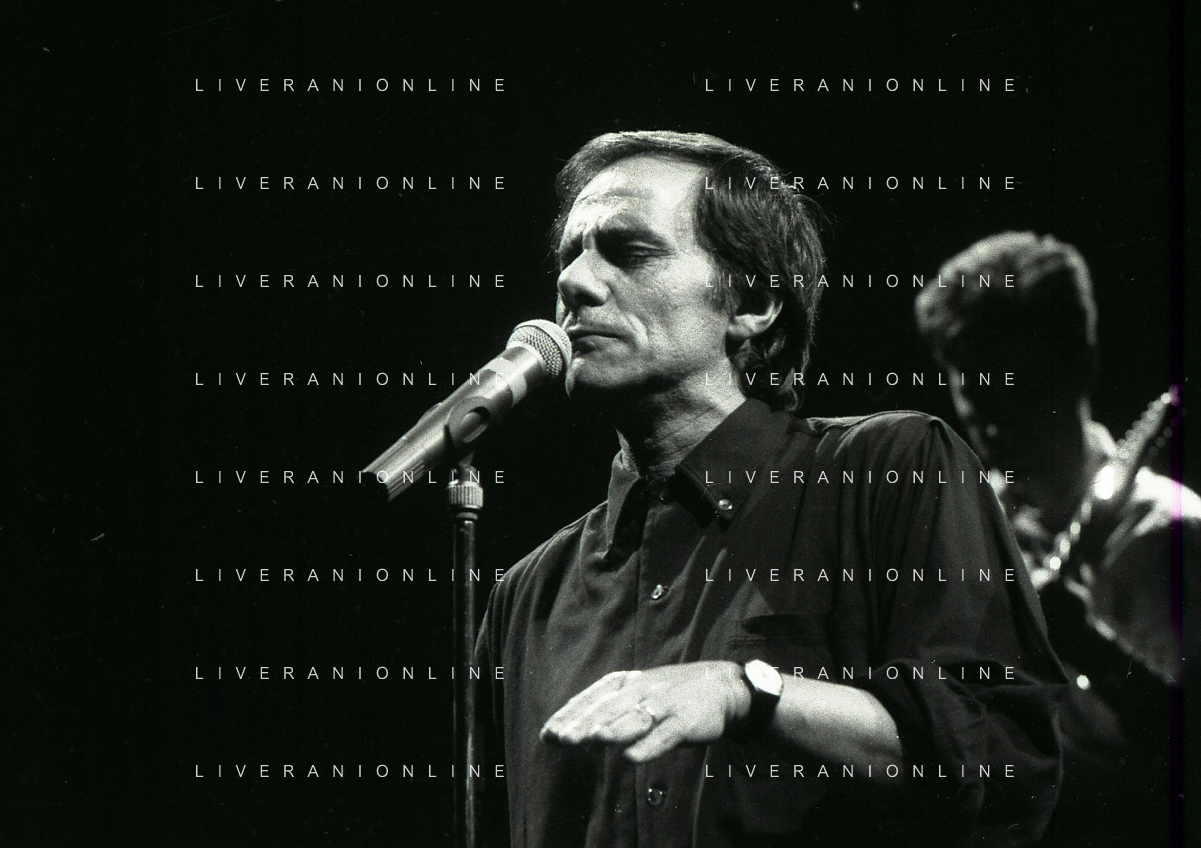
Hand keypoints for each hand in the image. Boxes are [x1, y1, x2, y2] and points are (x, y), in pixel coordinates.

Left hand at [539, 661, 750, 762]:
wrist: (723, 686)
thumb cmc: (673, 694)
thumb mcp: (640, 694)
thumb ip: (611, 711)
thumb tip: (577, 732)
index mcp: (629, 683)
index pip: (594, 697)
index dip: (571, 714)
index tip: (548, 734)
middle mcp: (644, 690)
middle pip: (609, 708)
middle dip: (584, 724)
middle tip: (561, 739)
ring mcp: (665, 705)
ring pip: (635, 718)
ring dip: (614, 729)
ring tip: (593, 739)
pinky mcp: (686, 722)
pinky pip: (665, 735)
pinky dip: (648, 746)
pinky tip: (632, 757)